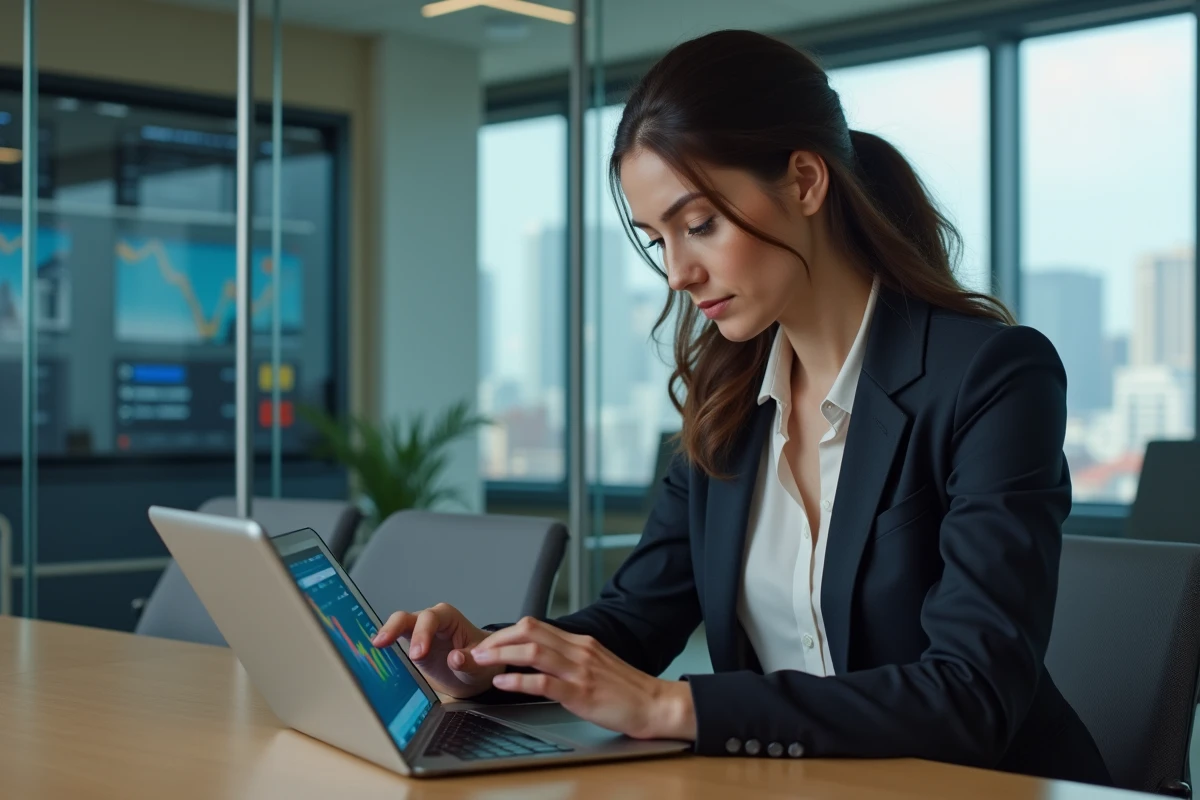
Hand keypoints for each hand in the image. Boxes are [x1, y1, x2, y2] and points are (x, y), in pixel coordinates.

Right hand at [372, 603, 502, 698]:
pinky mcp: (410, 645)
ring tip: (376, 645)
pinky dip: (385, 644)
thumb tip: (454, 659)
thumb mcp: (481, 664)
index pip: (432, 618)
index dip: (422, 633)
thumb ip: (470, 661)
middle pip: (408, 617)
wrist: (477, 672)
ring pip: (397, 624)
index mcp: (449, 619)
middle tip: (385, 644)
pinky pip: (394, 640)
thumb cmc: (481, 660)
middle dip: (396, 628)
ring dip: (386, 633)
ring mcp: (418, 632)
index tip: (418, 654)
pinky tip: (373, 652)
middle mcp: (431, 621)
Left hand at [470, 617, 696, 740]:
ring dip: (502, 655)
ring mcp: (580, 670)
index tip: (488, 643)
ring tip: (481, 662)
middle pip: (530, 632)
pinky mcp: (582, 693)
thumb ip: (571, 658)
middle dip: (497, 639)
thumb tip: (541, 658)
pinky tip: (503, 684)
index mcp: (581, 642)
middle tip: (476, 650)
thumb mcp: (596, 664)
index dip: (506, 633)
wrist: (655, 704)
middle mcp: (579, 650)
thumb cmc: (626, 689)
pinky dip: (519, 681)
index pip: (536, 627)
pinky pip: (545, 683)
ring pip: (533, 652)